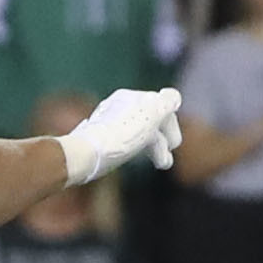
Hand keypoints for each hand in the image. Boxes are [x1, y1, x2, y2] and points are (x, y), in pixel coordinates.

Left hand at [57, 87, 182, 183]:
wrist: (87, 153)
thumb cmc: (122, 134)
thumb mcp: (151, 113)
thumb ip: (166, 102)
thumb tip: (174, 97)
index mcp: (132, 97)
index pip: (160, 106)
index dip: (171, 126)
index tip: (174, 145)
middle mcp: (119, 106)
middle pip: (150, 121)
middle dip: (162, 141)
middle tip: (166, 161)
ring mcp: (109, 122)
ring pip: (138, 133)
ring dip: (154, 149)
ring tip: (161, 165)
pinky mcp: (101, 138)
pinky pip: (126, 141)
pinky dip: (137, 150)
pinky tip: (135, 158)